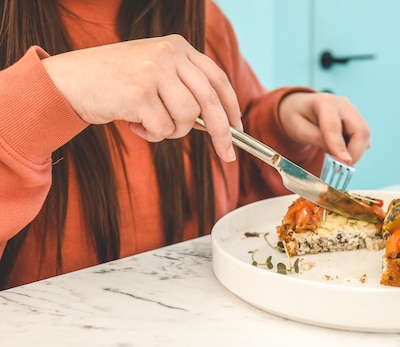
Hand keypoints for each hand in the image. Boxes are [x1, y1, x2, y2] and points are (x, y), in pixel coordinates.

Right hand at [41, 34, 241, 161]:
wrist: (69, 81)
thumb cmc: (115, 82)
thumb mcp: (155, 70)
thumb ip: (184, 86)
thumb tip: (218, 122)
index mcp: (178, 46)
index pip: (218, 79)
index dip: (232, 107)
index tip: (238, 129)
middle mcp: (169, 54)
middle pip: (210, 102)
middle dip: (223, 134)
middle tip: (228, 156)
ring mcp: (154, 72)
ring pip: (187, 118)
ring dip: (172, 131)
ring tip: (150, 123)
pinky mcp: (139, 93)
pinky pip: (163, 129)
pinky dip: (152, 135)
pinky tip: (133, 123)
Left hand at [278, 92, 370, 164]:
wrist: (300, 107)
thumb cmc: (297, 117)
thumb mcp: (299, 129)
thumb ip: (319, 140)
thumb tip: (340, 157)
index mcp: (325, 102)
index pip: (335, 127)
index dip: (339, 147)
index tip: (344, 163)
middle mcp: (344, 105)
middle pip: (360, 130)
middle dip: (355, 153)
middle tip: (341, 168)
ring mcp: (353, 112)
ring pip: (365, 136)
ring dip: (355, 152)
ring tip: (337, 159)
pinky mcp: (358, 121)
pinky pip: (363, 139)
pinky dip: (355, 149)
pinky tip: (340, 150)